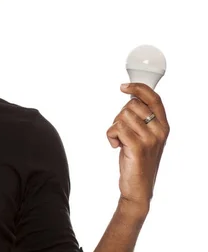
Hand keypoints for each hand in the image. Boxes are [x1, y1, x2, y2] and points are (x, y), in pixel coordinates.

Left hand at [106, 83, 169, 212]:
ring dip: (114, 127)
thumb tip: (130, 98)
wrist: (138, 187)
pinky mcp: (138, 147)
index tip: (123, 86)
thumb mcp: (145, 137)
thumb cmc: (138, 159)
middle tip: (122, 132)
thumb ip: (142, 119)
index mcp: (163, 126)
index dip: (138, 88)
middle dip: (120, 115)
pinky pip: (117, 128)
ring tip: (121, 141)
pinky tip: (116, 146)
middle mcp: (160, 131)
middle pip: (131, 105)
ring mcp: (150, 139)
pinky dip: (111, 136)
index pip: (154, 98)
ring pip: (122, 116)